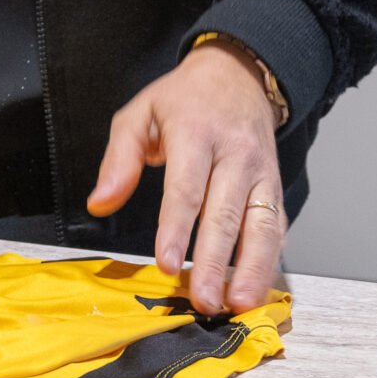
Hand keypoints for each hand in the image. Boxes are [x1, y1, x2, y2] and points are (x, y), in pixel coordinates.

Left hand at [87, 42, 286, 314]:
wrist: (239, 74)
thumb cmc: (184, 99)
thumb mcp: (138, 113)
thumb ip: (118, 159)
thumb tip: (100, 203)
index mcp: (197, 134)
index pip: (186, 188)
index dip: (177, 229)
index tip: (168, 264)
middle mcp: (236, 155)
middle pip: (226, 214)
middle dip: (215, 263)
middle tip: (204, 300)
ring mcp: (261, 172)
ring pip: (262, 225)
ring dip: (253, 268)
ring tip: (239, 303)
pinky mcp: (275, 186)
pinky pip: (276, 225)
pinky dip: (270, 258)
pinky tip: (259, 286)